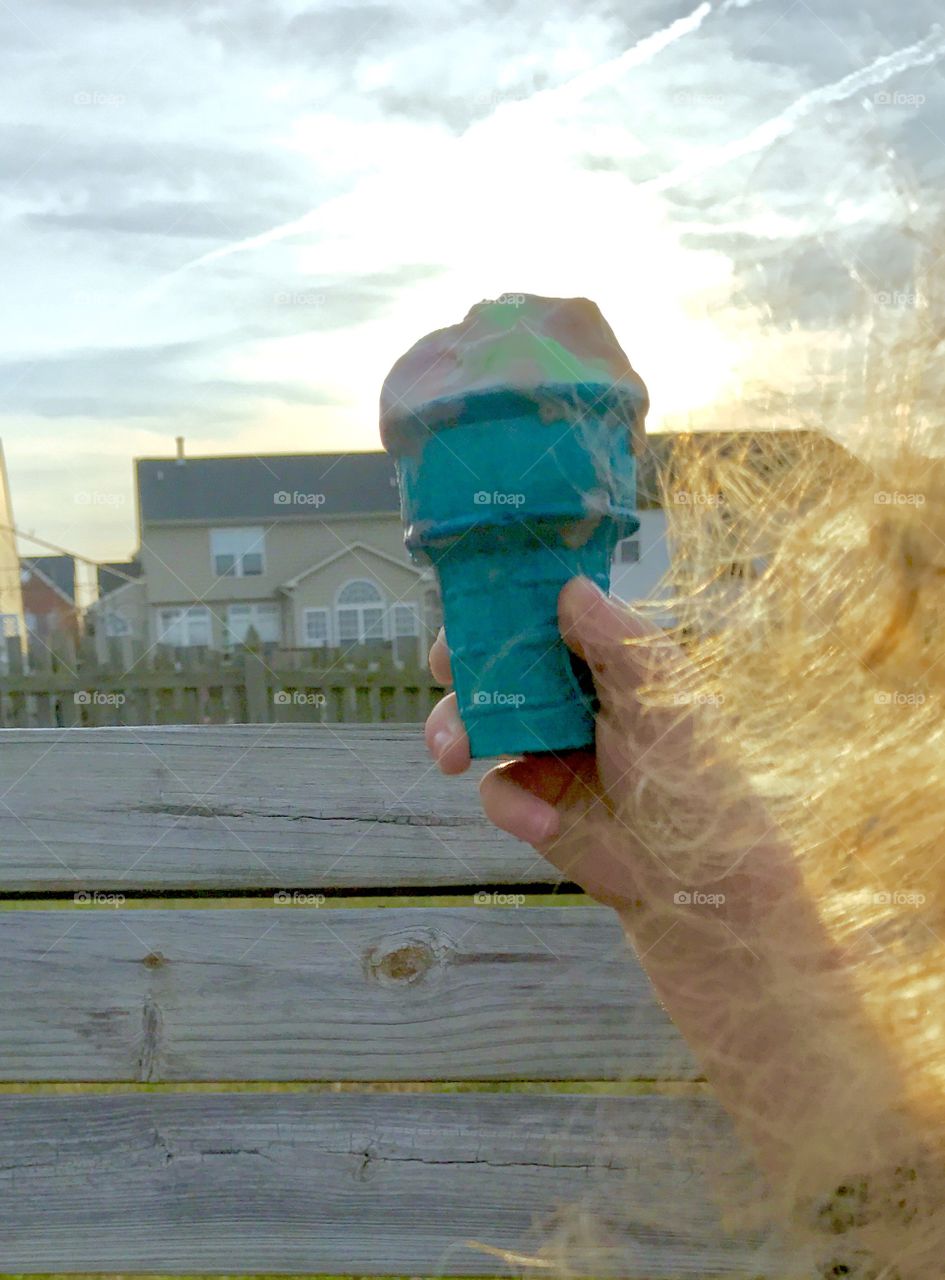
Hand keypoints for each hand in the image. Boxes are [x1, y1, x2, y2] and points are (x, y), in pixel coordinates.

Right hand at [425, 575, 712, 910]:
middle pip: (499, 662)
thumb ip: (613, 639)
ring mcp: (546, 747)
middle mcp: (569, 698)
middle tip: (444, 663)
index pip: (547, 615)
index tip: (477, 597)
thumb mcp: (657, 695)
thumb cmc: (692, 773)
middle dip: (463, 660)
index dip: (509, 603)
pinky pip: (495, 788)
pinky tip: (542, 821)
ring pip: (478, 721)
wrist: (693, 875)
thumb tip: (570, 587)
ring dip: (454, 729)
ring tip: (450, 752)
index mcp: (604, 660)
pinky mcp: (532, 798)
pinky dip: (509, 804)